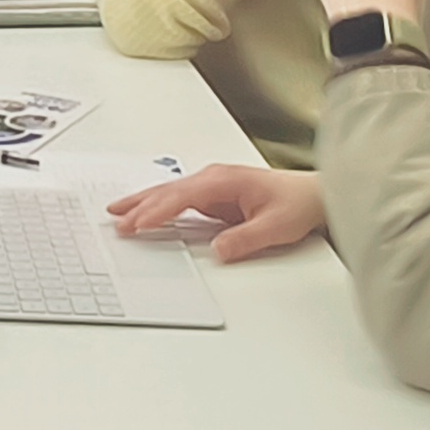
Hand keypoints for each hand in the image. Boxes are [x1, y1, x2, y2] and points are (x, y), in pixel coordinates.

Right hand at [106, 166, 326, 263]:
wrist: (313, 195)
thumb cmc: (297, 203)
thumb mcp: (275, 227)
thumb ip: (245, 239)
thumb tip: (218, 250)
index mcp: (223, 181)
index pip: (182, 196)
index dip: (158, 210)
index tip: (139, 223)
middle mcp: (213, 179)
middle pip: (168, 191)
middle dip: (140, 205)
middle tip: (116, 220)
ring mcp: (211, 186)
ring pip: (169, 193)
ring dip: (143, 203)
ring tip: (117, 212)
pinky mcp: (213, 196)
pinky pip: (177, 200)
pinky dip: (157, 206)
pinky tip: (145, 213)